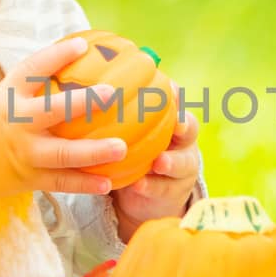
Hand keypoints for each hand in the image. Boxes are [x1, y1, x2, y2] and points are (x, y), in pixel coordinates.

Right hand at [0, 36, 124, 204]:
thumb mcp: (1, 95)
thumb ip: (32, 84)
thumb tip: (75, 62)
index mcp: (10, 95)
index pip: (34, 69)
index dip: (58, 56)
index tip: (82, 46)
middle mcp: (18, 122)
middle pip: (53, 111)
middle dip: (83, 102)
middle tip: (111, 95)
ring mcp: (24, 152)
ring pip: (62, 154)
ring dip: (93, 152)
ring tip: (121, 149)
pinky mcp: (28, 177)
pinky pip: (60, 182)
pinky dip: (84, 183)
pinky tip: (108, 183)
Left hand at [112, 100, 201, 241]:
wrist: (143, 189)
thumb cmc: (132, 148)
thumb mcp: (127, 129)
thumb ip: (114, 111)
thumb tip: (85, 85)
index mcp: (172, 120)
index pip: (177, 103)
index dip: (176, 95)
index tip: (168, 88)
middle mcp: (182, 141)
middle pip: (190, 130)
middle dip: (184, 125)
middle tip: (176, 124)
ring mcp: (182, 168)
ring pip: (182, 163)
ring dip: (171, 162)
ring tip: (159, 163)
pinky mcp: (173, 192)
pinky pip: (162, 188)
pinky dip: (150, 186)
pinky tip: (138, 184)